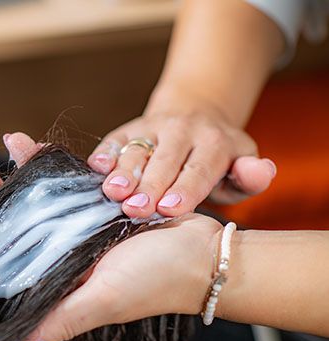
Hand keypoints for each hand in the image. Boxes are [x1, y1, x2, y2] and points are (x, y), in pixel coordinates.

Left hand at [0, 132, 221, 340]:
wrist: (206, 254)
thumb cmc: (158, 282)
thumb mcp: (104, 299)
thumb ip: (62, 320)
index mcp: (59, 277)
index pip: (12, 250)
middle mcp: (67, 253)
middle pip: (22, 219)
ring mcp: (85, 228)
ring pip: (47, 196)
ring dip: (27, 170)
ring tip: (10, 141)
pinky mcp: (105, 207)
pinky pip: (77, 183)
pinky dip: (61, 165)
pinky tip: (44, 147)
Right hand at [88, 108, 276, 217]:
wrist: (194, 117)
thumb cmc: (216, 160)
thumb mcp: (241, 168)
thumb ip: (250, 177)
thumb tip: (260, 171)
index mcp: (215, 143)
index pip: (199, 169)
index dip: (185, 189)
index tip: (170, 208)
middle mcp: (182, 131)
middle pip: (164, 160)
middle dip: (150, 185)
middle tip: (137, 208)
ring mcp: (152, 128)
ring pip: (136, 150)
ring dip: (123, 171)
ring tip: (113, 192)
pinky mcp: (128, 129)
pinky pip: (114, 140)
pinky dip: (104, 153)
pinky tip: (96, 167)